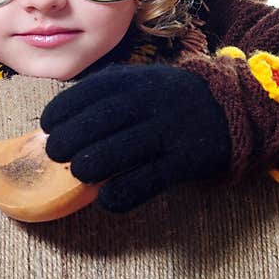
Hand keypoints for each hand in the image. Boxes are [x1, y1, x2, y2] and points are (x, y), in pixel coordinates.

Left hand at [41, 64, 230, 211]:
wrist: (231, 107)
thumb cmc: (168, 98)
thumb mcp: (139, 80)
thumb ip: (103, 94)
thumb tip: (56, 122)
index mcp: (133, 80)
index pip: (88, 91)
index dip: (62, 109)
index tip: (48, 125)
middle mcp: (150, 101)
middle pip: (102, 119)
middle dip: (70, 138)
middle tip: (56, 153)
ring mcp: (169, 130)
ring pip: (123, 148)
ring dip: (92, 164)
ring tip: (79, 172)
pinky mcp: (185, 159)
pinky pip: (150, 179)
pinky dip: (123, 192)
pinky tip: (106, 199)